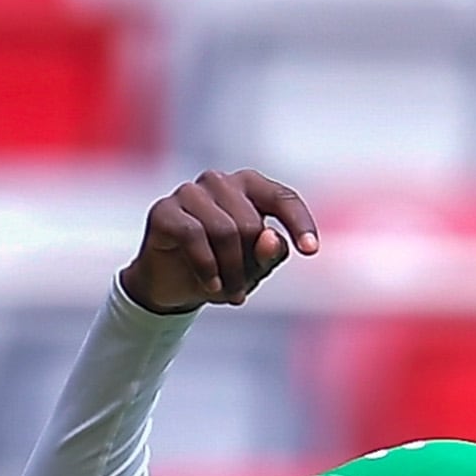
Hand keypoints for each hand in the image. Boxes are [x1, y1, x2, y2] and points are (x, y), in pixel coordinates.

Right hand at [121, 168, 318, 314]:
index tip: (311, 251)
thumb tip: (271, 238)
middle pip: (250, 224)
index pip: (282, 198)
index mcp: (249, 187)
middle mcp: (219, 182)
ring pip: (224, 231)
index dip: (299, 223)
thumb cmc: (220, 267)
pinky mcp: (164, 210)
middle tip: (241, 291)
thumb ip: (269, 253)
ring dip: (229, 272)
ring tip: (226, 293)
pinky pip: (194, 236)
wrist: (172, 284)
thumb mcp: (254, 267)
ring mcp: (189, 193)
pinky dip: (207, 267)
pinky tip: (210, 286)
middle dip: (249, 265)